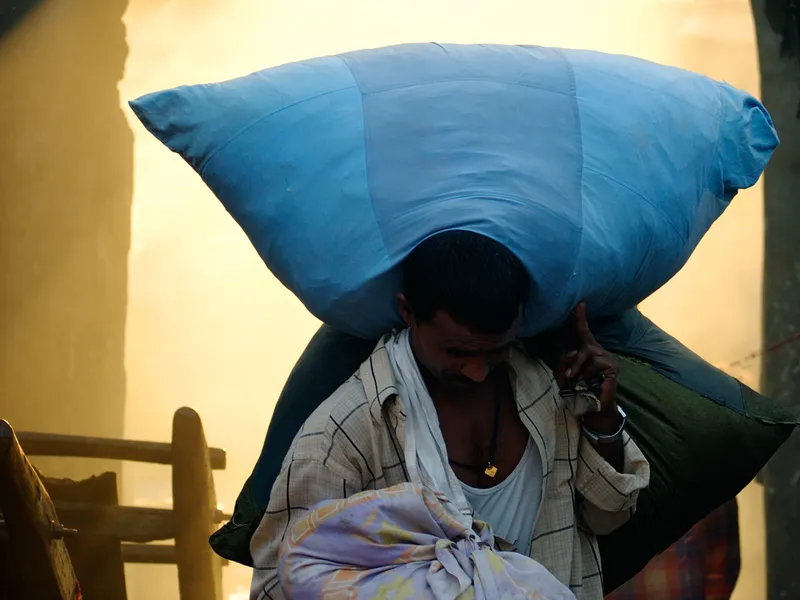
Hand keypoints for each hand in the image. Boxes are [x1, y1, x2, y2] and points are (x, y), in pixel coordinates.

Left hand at [555, 303, 618, 428]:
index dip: (580, 318)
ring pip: (586, 352)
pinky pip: (595, 362)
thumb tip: (567, 356)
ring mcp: (607, 357)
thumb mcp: (566, 376)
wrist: (594, 409)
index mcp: (587, 351)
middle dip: (571, 356)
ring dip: (577, 367)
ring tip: (576, 380)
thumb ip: (564, 363)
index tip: (579, 303)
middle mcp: (598, 351)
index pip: (583, 332)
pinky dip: (587, 373)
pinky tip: (588, 382)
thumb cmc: (579, 391)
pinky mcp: (612, 365)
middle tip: (569, 375)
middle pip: (583, 342)